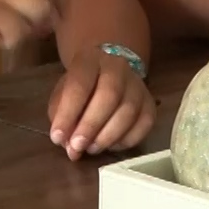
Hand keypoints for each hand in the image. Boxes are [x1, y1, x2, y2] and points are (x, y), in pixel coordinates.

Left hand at [48, 46, 156, 160]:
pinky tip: (110, 146)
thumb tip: (68, 145)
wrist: (108, 71)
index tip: (57, 137)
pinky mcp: (150, 102)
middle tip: (77, 146)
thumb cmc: (81, 86)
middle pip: (109, 95)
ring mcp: (138, 84)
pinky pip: (144, 124)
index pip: (80, 84)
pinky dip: (127, 140)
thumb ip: (60, 116)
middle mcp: (117, 67)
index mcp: (89, 59)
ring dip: (108, 136)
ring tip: (91, 149)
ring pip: (129, 111)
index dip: (68, 113)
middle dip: (91, 125)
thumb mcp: (62, 93)